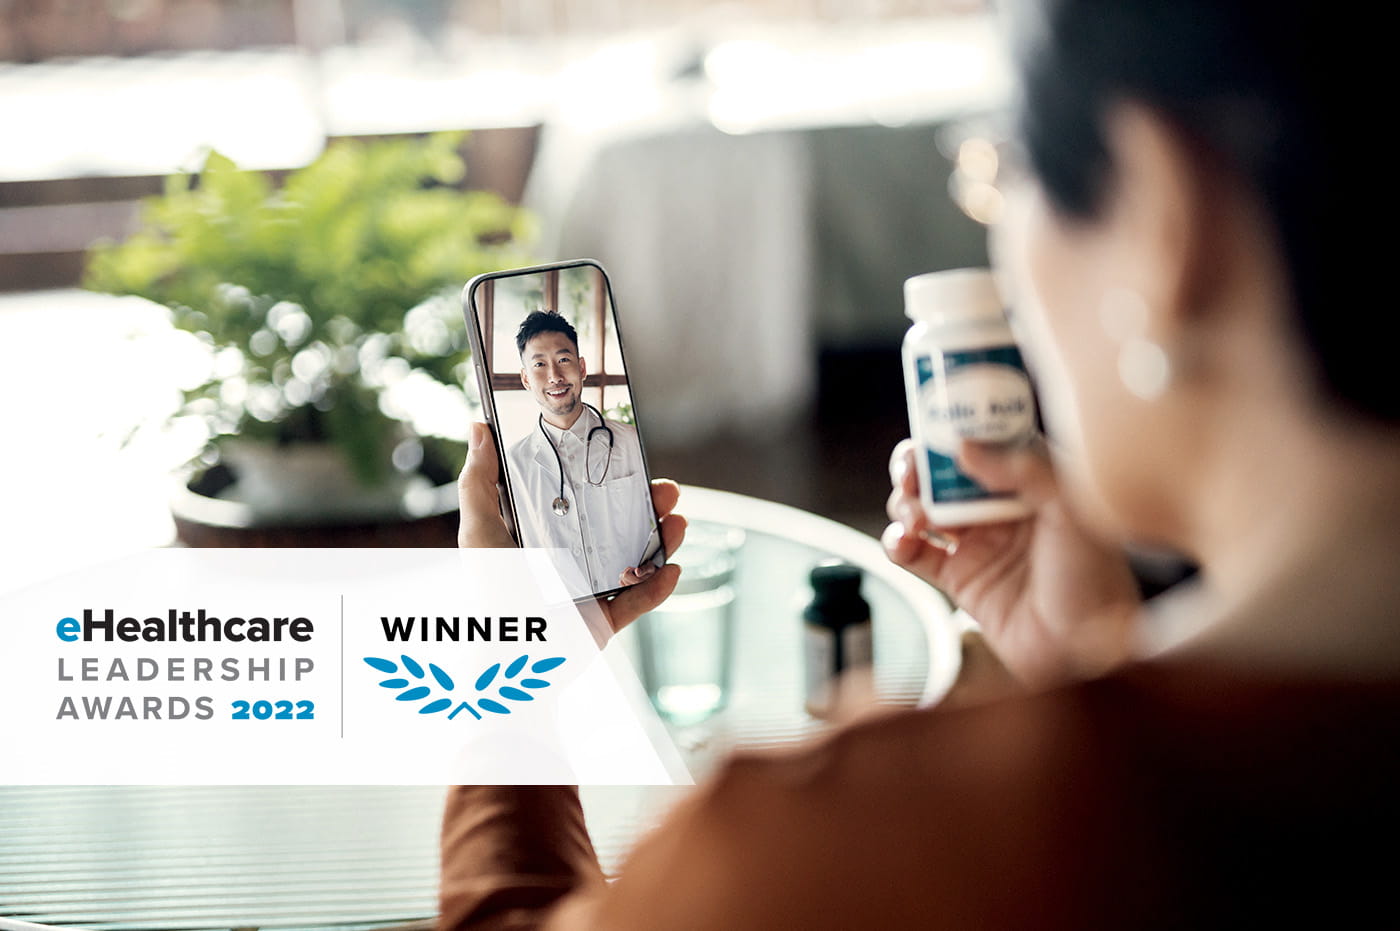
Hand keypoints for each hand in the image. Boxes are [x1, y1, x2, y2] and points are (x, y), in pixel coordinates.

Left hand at [457, 422, 686, 634]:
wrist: (505, 664)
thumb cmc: (488, 595)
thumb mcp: (479, 533)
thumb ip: (478, 483)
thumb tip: (479, 427)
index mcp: (544, 533)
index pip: (584, 497)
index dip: (610, 478)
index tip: (632, 458)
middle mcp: (570, 558)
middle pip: (619, 525)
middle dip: (648, 505)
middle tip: (665, 489)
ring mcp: (590, 589)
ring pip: (637, 560)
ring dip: (663, 541)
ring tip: (677, 523)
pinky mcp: (603, 621)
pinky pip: (639, 603)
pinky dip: (658, 588)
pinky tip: (672, 570)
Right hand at [884, 437, 1140, 687]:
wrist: (1084, 652)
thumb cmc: (1094, 579)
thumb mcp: (1071, 509)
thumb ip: (1022, 469)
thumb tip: (963, 446)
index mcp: (1032, 482)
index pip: (986, 439)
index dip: (956, 427)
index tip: (933, 423)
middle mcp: (1001, 507)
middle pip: (943, 472)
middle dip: (918, 466)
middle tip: (910, 472)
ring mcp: (977, 542)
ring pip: (922, 507)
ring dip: (906, 503)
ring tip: (915, 517)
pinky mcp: (958, 578)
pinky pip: (914, 552)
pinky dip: (897, 542)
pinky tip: (904, 541)